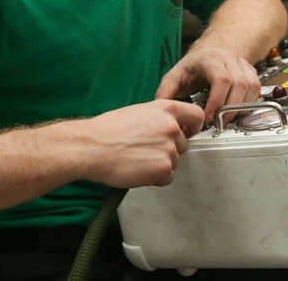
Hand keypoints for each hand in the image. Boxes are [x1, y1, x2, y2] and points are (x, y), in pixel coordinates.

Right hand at [78, 100, 203, 187]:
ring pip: (174, 161)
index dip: (192, 127)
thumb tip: (167, 128)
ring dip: (159, 164)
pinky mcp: (164, 168)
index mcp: (166, 109)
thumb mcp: (139, 112)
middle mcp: (172, 127)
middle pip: (182, 144)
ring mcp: (169, 148)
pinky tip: (138, 170)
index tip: (187, 132)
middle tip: (146, 151)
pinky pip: (167, 177)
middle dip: (168, 150)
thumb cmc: (108, 130)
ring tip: (137, 159)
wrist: (92, 147)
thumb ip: (158, 119)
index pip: (196, 115)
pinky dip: (155, 178)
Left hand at [155, 47, 260, 121]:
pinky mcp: (250, 71)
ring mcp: (242, 64)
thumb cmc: (193, 67)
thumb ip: (166, 92)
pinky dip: (249, 103)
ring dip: (241, 107)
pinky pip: (256, 89)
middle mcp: (229, 58)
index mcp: (210, 59)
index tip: (209, 117)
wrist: (208, 54)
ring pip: (251, 87)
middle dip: (230, 108)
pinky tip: (237, 111)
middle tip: (220, 122)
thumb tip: (162, 109)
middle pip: (239, 84)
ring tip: (228, 119)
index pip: (221, 79)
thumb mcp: (175, 76)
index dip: (217, 101)